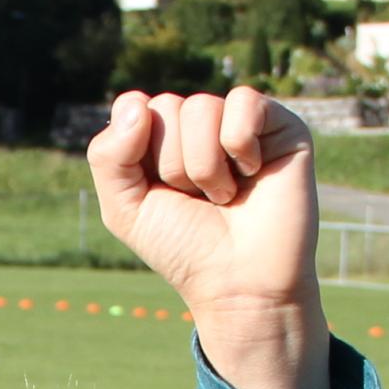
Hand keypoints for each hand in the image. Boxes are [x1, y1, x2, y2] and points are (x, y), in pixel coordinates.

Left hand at [87, 88, 324, 388]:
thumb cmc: (184, 249)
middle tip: (198, 199)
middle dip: (174, 166)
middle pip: (166, 107)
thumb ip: (108, 155)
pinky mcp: (280, 125)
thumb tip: (140, 103)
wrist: (240, 285)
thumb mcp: (125, 209)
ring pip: (201, 108)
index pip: (133, 106)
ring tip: (225, 195)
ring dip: (206, 166)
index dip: (137, 150)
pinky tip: (252, 173)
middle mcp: (200, 125)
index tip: (159, 191)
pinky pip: (243, 103)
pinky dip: (240, 147)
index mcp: (162, 138)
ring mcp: (240, 122)